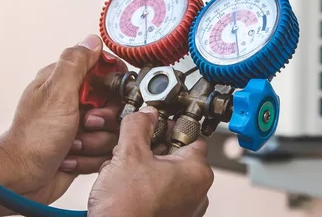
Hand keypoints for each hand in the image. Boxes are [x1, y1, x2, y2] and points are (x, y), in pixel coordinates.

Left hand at [0, 34, 125, 204]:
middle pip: (114, 103)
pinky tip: (72, 157)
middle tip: (85, 122)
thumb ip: (75, 63)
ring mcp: (78, 125)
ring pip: (112, 129)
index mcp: (65, 82)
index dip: (112, 85)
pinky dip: (91, 158)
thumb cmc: (32, 139)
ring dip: (95, 141)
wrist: (21, 179)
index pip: (104, 71)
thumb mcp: (57, 93)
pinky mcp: (84, 147)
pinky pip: (106, 150)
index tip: (105, 98)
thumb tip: (91, 41)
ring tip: (75, 143)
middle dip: (104, 119)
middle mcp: (73, 102)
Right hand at [88, 106, 213, 216]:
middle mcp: (198, 191)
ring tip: (123, 172)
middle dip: (150, 149)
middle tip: (131, 149)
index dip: (168, 126)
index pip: (191, 135)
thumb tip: (145, 114)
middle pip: (176, 154)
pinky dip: (143, 187)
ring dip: (143, 168)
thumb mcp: (128, 154)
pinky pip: (159, 194)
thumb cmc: (128, 209)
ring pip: (164, 174)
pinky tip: (124, 189)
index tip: (152, 125)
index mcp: (197, 171)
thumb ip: (138, 126)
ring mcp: (186, 209)